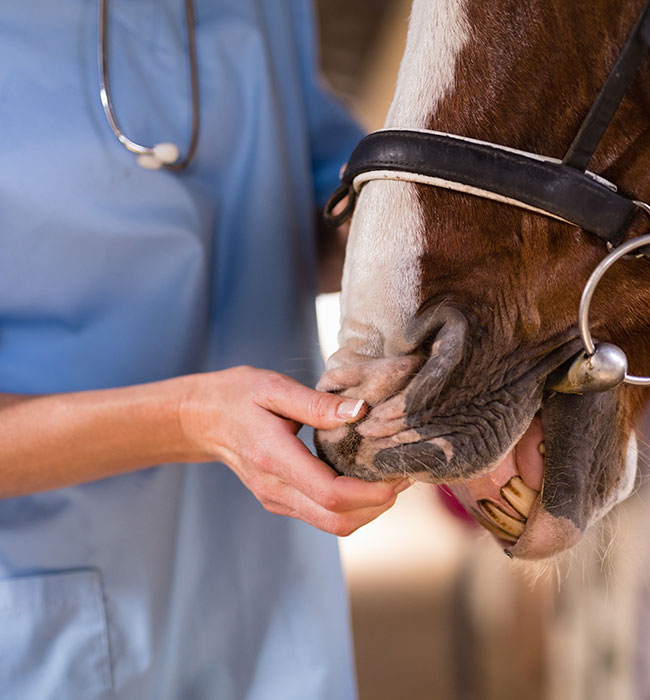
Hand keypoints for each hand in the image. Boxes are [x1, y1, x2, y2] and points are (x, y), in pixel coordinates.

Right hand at [177, 366, 409, 534]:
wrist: (200, 419)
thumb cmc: (236, 396)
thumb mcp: (274, 387)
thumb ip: (317, 404)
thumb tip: (360, 411)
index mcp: (274, 458)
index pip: (330, 494)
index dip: (371, 493)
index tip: (399, 475)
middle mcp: (275, 488)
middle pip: (337, 521)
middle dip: (378, 506)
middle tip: (403, 475)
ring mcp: (276, 499)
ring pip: (332, 525)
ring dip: (367, 509)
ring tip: (389, 476)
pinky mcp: (279, 501)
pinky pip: (321, 516)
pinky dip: (350, 505)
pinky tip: (362, 478)